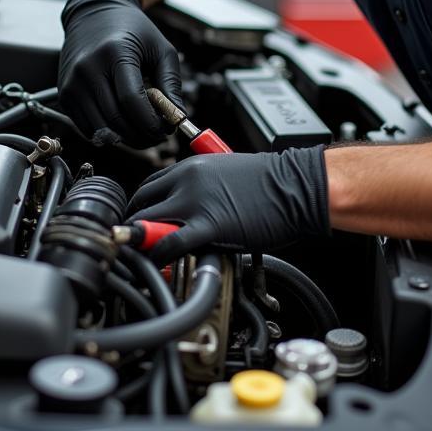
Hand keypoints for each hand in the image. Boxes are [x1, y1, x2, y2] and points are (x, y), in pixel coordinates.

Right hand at [58, 0, 182, 147]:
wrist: (95, 14)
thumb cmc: (132, 29)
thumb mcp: (161, 49)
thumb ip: (171, 84)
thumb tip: (177, 118)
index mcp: (115, 53)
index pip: (131, 100)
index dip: (151, 123)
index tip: (164, 130)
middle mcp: (88, 68)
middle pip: (115, 119)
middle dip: (141, 136)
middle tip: (156, 135)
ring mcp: (72, 83)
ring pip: (100, 129)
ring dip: (125, 138)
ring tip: (141, 129)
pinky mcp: (64, 94)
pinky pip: (86, 127)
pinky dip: (106, 133)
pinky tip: (120, 122)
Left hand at [126, 146, 329, 262]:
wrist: (296, 186)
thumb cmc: (271, 182)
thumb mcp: (226, 172)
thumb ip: (203, 188)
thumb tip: (190, 208)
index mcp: (192, 166)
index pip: (150, 185)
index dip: (142, 206)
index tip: (142, 219)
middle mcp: (188, 180)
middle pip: (143, 202)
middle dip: (135, 223)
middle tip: (137, 241)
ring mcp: (196, 202)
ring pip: (148, 222)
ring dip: (140, 240)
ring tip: (142, 255)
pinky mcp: (209, 225)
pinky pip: (170, 243)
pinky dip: (158, 255)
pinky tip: (159, 264)